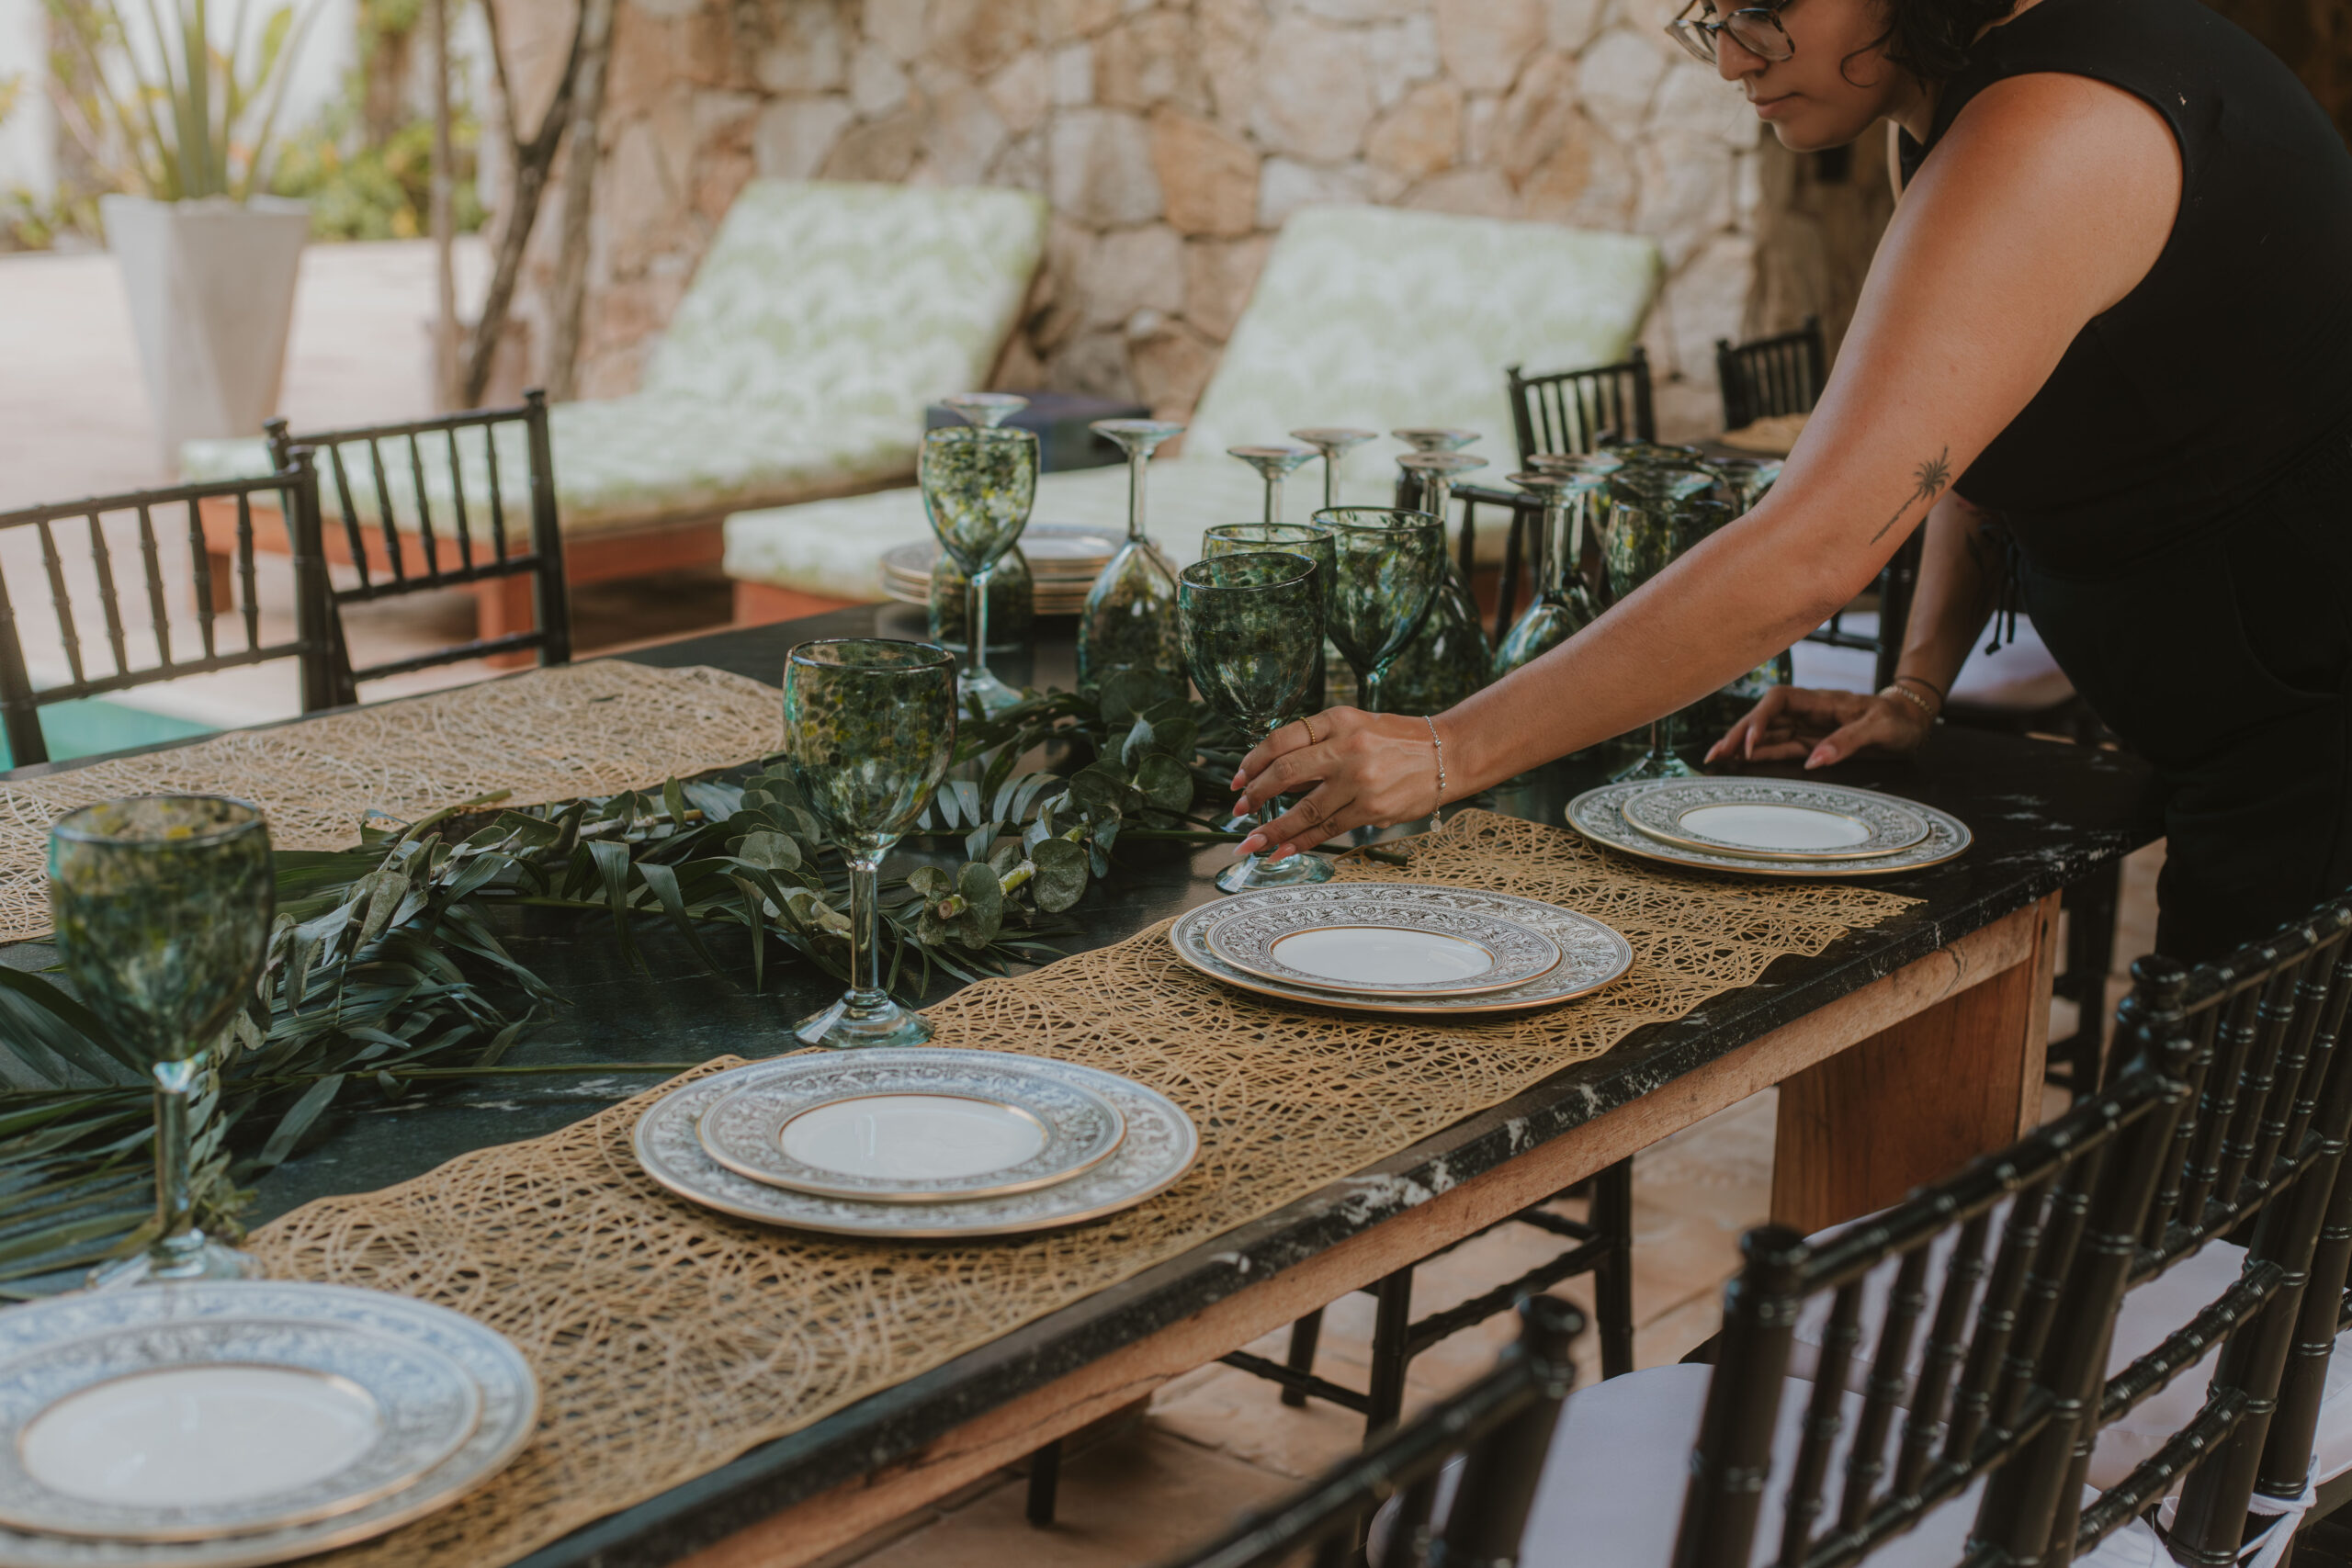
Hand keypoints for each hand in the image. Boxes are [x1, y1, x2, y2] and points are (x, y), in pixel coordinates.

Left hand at [1229, 708, 1445, 861]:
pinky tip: (1282, 851)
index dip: (1253, 762)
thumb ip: (1319, 745)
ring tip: (1250, 844)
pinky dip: (1301, 842)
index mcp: (1339, 720)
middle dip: (1255, 795)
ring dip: (1272, 830)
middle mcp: (1347, 748)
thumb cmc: (1398, 740)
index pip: (1282, 740)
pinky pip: (1327, 830)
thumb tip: (1273, 774)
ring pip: (1304, 810)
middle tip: (1238, 811)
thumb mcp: (1356, 725)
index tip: (1238, 779)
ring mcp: (1360, 781)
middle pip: (1285, 774)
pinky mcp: (1372, 810)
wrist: (1449, 754)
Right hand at [1705, 686, 1933, 769]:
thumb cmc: (1898, 719)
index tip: (1749, 744)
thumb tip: (1812, 761)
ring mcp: (1808, 729)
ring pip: (1767, 736)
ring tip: (1716, 760)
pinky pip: (1780, 749)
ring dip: (1742, 746)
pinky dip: (1759, 756)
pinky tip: (1740, 763)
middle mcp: (1808, 713)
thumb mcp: (1878, 728)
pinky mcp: (1812, 745)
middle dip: (1737, 734)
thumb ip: (1845, 742)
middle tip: (1714, 755)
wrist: (1913, 722)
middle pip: (1764, 719)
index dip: (1758, 720)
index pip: (1777, 702)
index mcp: (1820, 701)